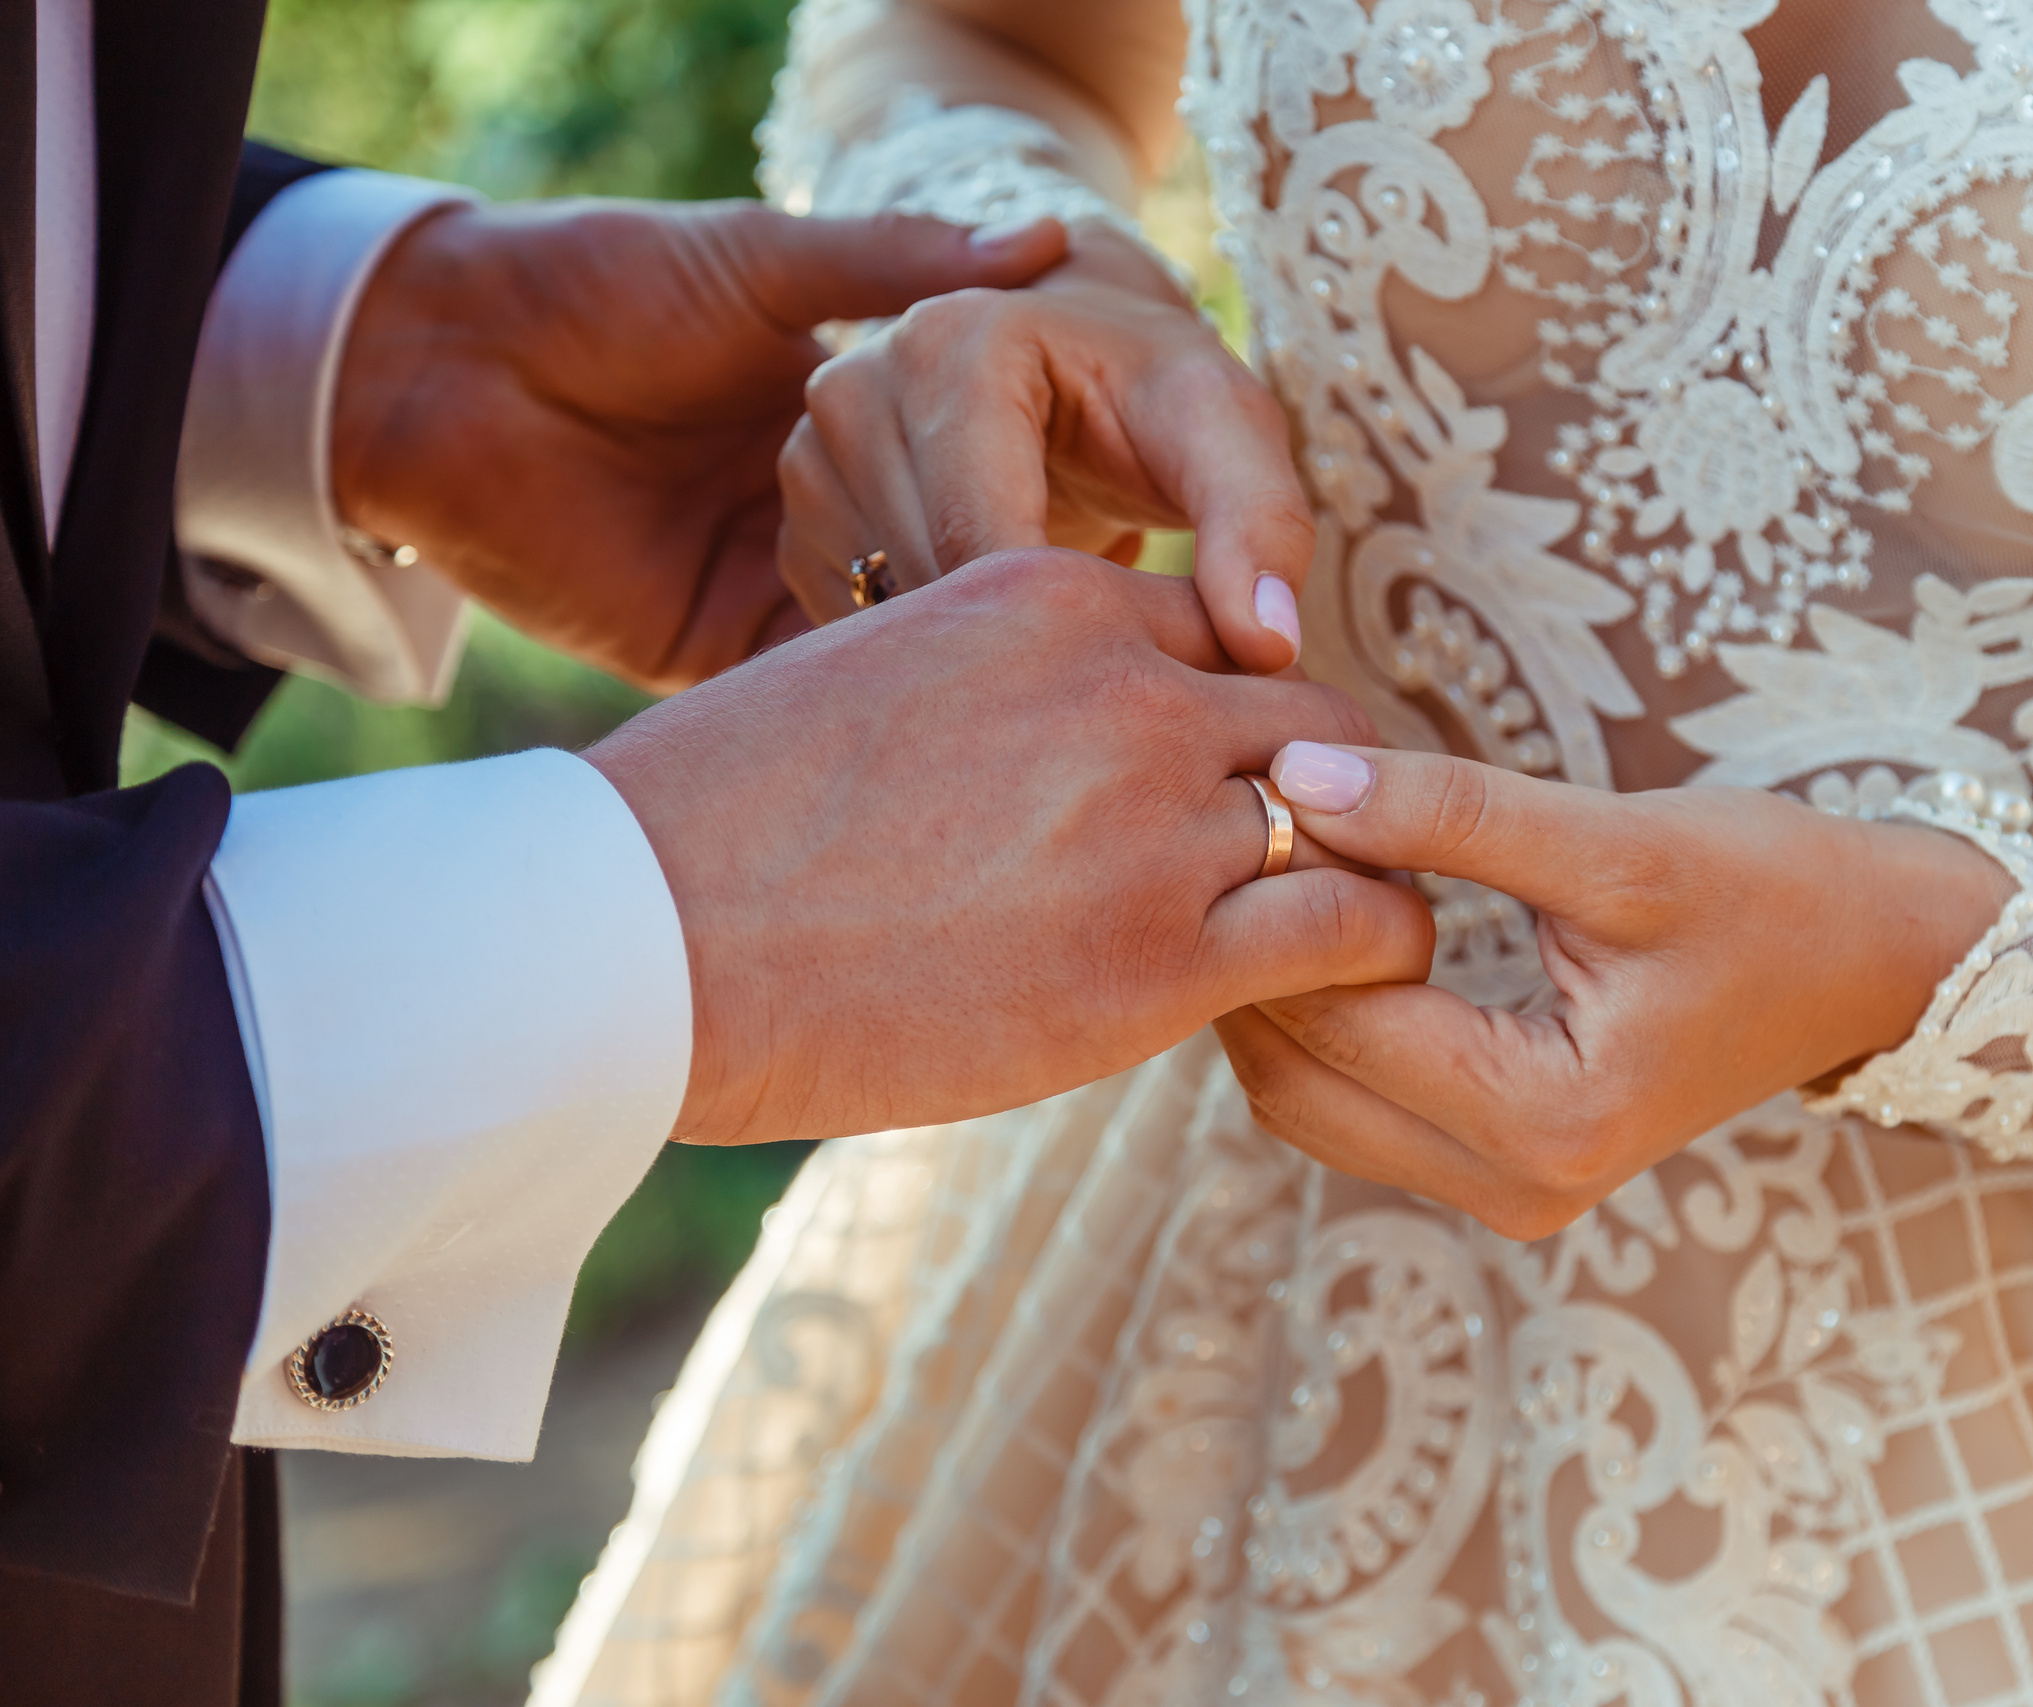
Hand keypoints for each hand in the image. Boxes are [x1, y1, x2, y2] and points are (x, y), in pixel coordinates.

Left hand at [330, 199, 1068, 692]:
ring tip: (1067, 682)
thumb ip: (895, 258)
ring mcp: (775, 592)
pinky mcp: (718, 655)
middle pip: (952, 577)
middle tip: (1128, 633)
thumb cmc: (603, 286)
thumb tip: (1047, 243)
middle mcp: (825, 516)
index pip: (980, 478)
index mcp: (848, 425)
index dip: (1053, 501)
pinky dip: (880, 705)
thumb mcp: (765, 258)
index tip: (1147, 520)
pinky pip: (818, 696)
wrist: (446, 364)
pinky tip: (958, 708)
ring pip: (898, 647)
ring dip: (964, 664)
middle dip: (1024, 604)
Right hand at [583, 552, 1433, 1145]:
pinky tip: (1349, 992)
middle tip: (1322, 857)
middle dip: (1330, 784)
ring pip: (1354, 819)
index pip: (1218, 635)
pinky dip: (1375, 956)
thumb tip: (1037, 747)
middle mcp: (1125, 690)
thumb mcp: (877, 677)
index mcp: (1048, 598)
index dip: (1244, 715)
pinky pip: (1352, 930)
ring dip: (1359, 872)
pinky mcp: (1161, 958)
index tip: (1244, 777)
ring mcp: (1152, 821)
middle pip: (1312, 715)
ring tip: (1346, 934)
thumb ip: (995, 689)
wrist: (646, 935)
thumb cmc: (724, 821)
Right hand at [776, 226, 1313, 674]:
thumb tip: (1265, 648)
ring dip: (969, 659)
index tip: (1131, 681)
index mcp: (955, 345)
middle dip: (1018, 650)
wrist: (1083, 362)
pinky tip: (996, 647)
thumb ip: (1263, 529)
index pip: (981, 543)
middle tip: (1101, 686)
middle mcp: (855, 386)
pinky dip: (926, 658)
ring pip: (883, 618)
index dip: (1060, 635)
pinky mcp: (800, 516)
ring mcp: (811, 452)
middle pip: (925, 583)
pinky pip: (853, 629)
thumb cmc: (1160, 397)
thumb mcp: (1233, 438)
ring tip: (1053, 657)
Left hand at [1216, 743, 2011, 1239]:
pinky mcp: (1505, 1166)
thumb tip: (1301, 783)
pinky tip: (1338, 924)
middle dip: (1260, 961)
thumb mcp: (1618, 842)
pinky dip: (1328, 1020)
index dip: (1285, 908)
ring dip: (1283, 994)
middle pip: (1299, 1083)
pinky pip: (1357, 1105)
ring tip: (1295, 868)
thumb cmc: (1774, 893)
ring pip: (1311, 1104)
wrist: (1879, 961)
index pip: (1341, 1021)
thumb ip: (1454, 814)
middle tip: (1254, 832)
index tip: (1265, 797)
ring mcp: (1509, 1192)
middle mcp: (1517, 1188)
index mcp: (1547, 1121)